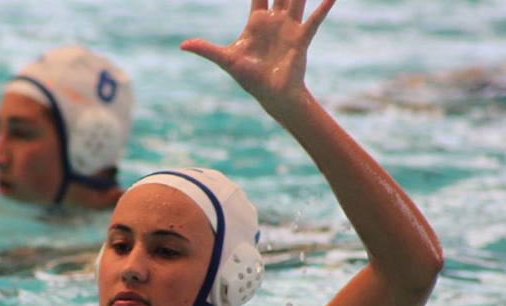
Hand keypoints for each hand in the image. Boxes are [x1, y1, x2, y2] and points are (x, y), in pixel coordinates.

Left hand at [181, 0, 335, 118]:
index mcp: (257, 22)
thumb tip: (182, 45)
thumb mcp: (226, 60)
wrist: (271, 96)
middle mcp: (275, 21)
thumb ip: (206, 49)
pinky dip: (323, 7)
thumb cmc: (250, 78)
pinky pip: (314, 20)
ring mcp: (289, 28)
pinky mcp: (301, 39)